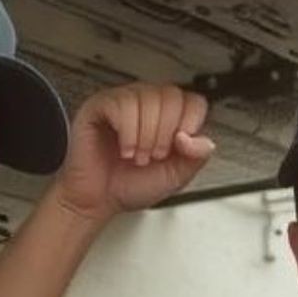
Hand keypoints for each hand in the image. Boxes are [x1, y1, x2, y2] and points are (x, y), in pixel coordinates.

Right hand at [52, 83, 213, 219]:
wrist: (99, 201)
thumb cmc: (130, 185)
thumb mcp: (175, 177)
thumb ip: (196, 157)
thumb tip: (199, 139)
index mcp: (168, 118)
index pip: (193, 100)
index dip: (191, 122)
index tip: (179, 146)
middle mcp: (147, 106)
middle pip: (171, 96)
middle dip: (165, 133)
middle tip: (154, 155)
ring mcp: (124, 102)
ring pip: (147, 97)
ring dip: (146, 135)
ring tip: (137, 156)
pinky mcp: (101, 106)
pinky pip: (122, 103)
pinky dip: (128, 131)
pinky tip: (125, 149)